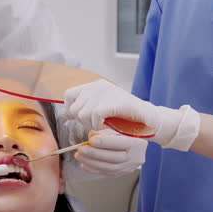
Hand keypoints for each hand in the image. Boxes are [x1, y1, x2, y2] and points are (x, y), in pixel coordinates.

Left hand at [64, 79, 200, 151]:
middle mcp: (98, 86)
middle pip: (74, 108)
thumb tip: (65, 114)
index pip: (69, 95)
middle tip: (97, 124)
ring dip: (91, 124)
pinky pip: (94, 116)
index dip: (72, 109)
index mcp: (94, 85)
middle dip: (83, 121)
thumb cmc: (124, 116)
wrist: (147, 118)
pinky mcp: (111, 101)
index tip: (82, 119)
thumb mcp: (100, 109)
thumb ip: (83, 109)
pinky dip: (98, 124)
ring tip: (103, 125)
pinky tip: (106, 126)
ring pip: (82, 114)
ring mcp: (105, 92)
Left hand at [74, 128, 147, 175]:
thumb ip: (106, 131)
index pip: (120, 143)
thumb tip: (91, 135)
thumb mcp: (119, 127)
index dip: (105, 142)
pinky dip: (94, 169)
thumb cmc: (127, 131)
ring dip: (91, 162)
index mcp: (137, 142)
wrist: (138, 142)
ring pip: (109, 168)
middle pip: (114, 158)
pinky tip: (84, 164)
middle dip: (94, 154)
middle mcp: (135, 157)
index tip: (91, 140)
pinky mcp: (123, 172)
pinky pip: (107, 173)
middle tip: (80, 149)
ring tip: (79, 156)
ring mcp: (129, 166)